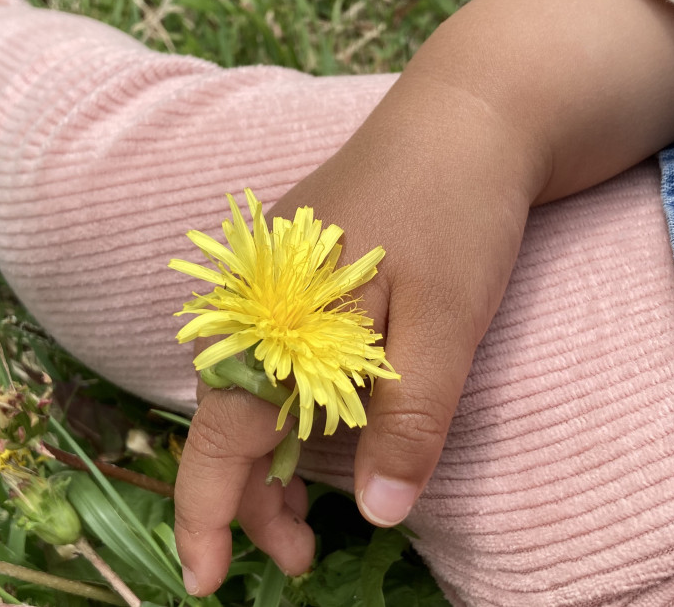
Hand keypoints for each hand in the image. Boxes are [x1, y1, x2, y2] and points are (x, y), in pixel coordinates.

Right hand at [172, 0, 673, 595]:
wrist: (471, 114)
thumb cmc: (457, 212)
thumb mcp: (446, 323)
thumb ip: (407, 420)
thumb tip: (374, 516)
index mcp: (278, 316)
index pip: (220, 434)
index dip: (206, 513)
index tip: (203, 582)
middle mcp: (257, 300)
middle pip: (229, 419)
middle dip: (252, 498)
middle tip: (302, 556)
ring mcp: (274, 281)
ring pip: (251, 391)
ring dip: (272, 455)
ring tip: (308, 514)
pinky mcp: (299, 270)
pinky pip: (273, 356)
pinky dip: (289, 408)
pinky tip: (321, 430)